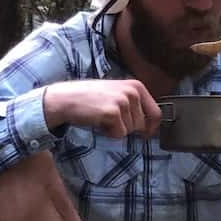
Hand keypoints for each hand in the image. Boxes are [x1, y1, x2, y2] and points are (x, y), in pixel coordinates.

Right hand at [42, 79, 160, 137]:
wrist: (64, 99)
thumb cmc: (87, 98)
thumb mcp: (115, 93)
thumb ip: (132, 103)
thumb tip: (148, 124)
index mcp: (136, 86)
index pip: (156, 112)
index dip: (151, 127)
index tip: (145, 134)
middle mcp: (132, 92)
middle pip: (142, 124)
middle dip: (127, 127)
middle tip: (110, 120)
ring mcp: (123, 102)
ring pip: (130, 130)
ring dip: (116, 129)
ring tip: (101, 118)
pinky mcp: (113, 113)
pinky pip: (119, 134)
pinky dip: (109, 133)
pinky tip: (98, 121)